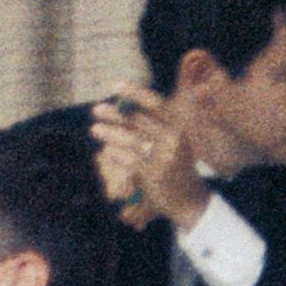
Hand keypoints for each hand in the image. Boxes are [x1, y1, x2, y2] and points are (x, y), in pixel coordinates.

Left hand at [89, 87, 206, 229]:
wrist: (191, 200)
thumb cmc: (176, 167)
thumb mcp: (171, 144)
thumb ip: (150, 128)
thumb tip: (119, 110)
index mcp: (179, 128)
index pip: (157, 104)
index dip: (136, 93)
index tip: (116, 85)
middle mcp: (174, 140)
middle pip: (140, 121)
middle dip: (115, 114)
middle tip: (96, 109)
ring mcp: (165, 157)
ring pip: (131, 140)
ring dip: (110, 133)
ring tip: (95, 129)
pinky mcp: (155, 175)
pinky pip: (130, 160)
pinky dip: (116, 154)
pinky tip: (106, 151)